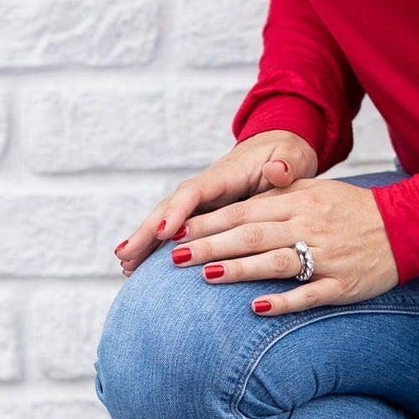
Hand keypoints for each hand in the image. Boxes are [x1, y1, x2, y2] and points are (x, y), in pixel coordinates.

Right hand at [116, 130, 317, 274]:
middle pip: (171, 208)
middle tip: (126, 255)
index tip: (162, 232)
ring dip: (145, 242)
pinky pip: (178, 231)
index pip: (195, 192)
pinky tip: (139, 267)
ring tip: (125, 266)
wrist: (280, 151)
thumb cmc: (287, 156)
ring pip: (168, 221)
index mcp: (225, 174)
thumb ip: (286, 166)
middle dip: (147, 231)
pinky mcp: (204, 215)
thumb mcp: (292, 157)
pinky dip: (157, 247)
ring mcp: (202, 202)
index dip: (178, 211)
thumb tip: (278, 171)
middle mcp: (206, 188)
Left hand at [170, 175, 399, 314]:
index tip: (179, 233)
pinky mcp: (342, 284)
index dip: (210, 223)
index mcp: (300, 203)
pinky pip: (308, 294)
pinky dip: (282, 301)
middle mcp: (309, 227)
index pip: (245, 212)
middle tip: (176, 258)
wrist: (408, 226)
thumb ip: (281, 194)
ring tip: (206, 275)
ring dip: (239, 270)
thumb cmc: (355, 209)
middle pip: (252, 236)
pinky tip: (255, 308)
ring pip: (274, 263)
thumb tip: (241, 204)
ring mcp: (325, 257)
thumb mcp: (318, 190)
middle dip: (211, 246)